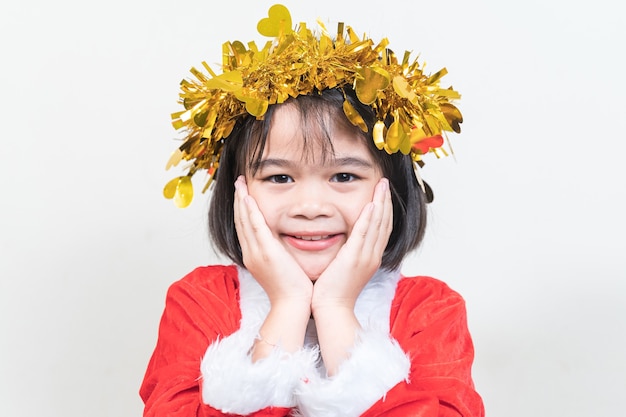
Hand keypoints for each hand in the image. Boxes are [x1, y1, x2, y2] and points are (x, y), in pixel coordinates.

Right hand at [234, 176, 312, 304]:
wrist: (292, 305)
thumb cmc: (292, 289)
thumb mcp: (281, 267)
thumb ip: (278, 253)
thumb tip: (281, 243)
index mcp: (254, 256)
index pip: (244, 228)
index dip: (242, 209)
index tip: (243, 194)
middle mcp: (251, 253)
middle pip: (240, 221)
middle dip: (239, 200)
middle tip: (238, 182)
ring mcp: (256, 252)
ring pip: (244, 220)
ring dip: (242, 200)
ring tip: (240, 183)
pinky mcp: (266, 252)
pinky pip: (255, 227)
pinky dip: (250, 211)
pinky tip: (248, 198)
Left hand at [311, 177, 392, 311]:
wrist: (332, 309)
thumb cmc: (333, 291)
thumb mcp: (345, 268)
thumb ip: (348, 253)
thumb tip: (345, 241)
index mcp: (371, 258)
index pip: (382, 229)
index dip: (384, 210)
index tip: (383, 194)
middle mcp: (372, 256)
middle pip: (384, 223)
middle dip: (386, 201)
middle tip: (386, 183)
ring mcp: (365, 257)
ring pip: (378, 225)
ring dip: (381, 203)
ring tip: (382, 186)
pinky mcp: (354, 258)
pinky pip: (364, 234)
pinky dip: (369, 218)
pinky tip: (372, 204)